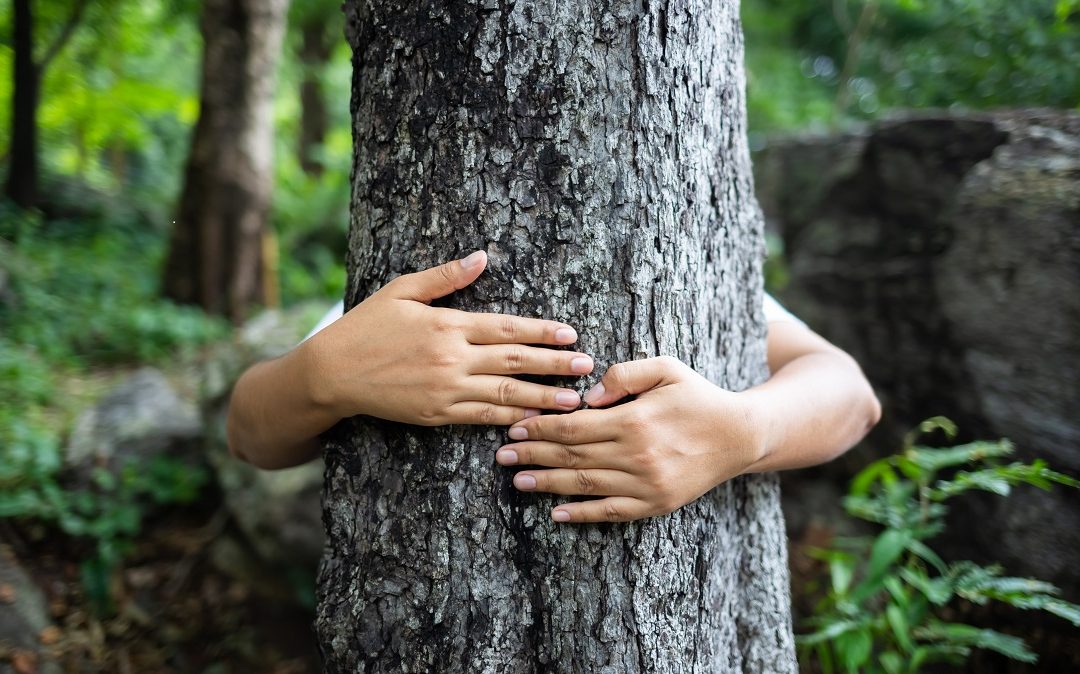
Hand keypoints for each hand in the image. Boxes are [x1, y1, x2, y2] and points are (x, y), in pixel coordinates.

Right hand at [304, 250, 593, 425]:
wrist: (332, 372)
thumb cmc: (367, 325)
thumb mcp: (402, 290)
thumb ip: (446, 277)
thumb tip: (482, 256)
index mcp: (447, 324)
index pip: (506, 328)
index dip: (542, 332)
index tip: (571, 334)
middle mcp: (451, 358)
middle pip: (514, 360)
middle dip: (554, 365)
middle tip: (587, 367)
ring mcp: (445, 390)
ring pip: (505, 394)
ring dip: (542, 397)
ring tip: (573, 400)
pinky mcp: (436, 414)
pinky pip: (481, 417)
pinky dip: (510, 419)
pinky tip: (533, 420)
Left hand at [495, 356, 764, 522]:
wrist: (739, 436)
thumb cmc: (697, 396)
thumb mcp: (666, 368)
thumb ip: (624, 373)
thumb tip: (589, 393)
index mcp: (634, 420)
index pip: (573, 427)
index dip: (540, 428)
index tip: (515, 426)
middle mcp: (636, 455)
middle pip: (571, 457)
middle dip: (532, 454)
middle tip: (502, 454)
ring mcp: (645, 484)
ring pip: (584, 485)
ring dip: (547, 484)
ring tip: (518, 480)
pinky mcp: (655, 504)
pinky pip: (610, 512)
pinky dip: (581, 514)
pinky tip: (556, 513)